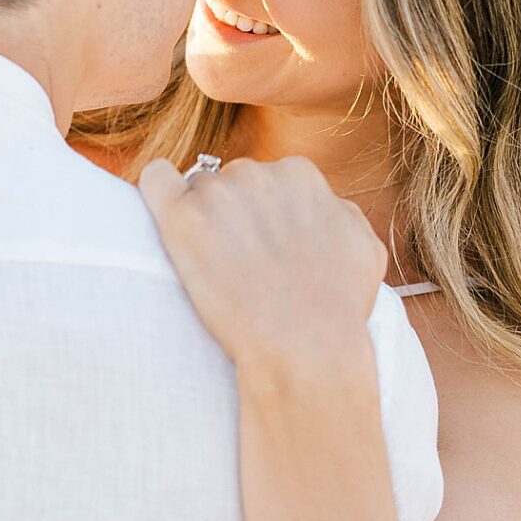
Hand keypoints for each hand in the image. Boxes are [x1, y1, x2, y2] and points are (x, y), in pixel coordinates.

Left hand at [138, 155, 387, 384]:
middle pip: (230, 183)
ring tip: (214, 268)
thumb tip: (326, 204)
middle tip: (238, 264)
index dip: (262, 216)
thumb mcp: (364, 249)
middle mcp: (256, 172)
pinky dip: (158, 192)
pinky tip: (166, 220)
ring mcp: (217, 193)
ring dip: (202, 220)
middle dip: (232, 216)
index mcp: (299, 173)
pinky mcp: (181, 219)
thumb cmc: (338, 310)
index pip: (266, 180)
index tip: (261, 249)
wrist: (305, 348)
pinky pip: (155, 179)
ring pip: (195, 190)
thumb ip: (341, 214)